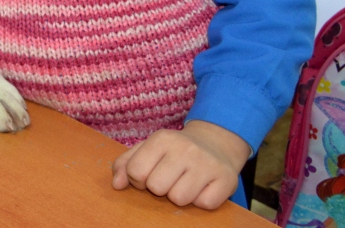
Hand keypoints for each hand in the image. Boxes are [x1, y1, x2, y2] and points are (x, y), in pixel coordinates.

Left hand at [111, 120, 250, 208]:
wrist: (216, 144)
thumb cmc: (174, 151)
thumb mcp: (147, 149)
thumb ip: (126, 165)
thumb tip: (117, 185)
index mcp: (162, 139)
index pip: (136, 172)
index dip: (139, 179)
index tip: (149, 174)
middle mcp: (185, 149)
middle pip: (157, 187)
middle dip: (160, 188)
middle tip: (170, 178)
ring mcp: (208, 164)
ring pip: (179, 199)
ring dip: (180, 196)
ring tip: (185, 182)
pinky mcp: (227, 180)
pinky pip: (204, 204)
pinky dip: (201, 200)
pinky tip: (202, 186)